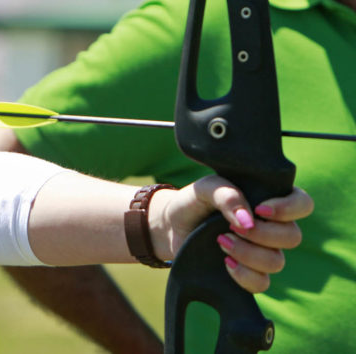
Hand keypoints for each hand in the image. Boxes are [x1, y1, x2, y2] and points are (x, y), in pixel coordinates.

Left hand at [150, 178, 312, 292]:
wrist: (170, 225)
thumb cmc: (193, 201)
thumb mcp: (205, 188)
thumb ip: (227, 195)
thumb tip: (247, 220)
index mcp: (268, 200)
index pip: (302, 203)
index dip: (289, 208)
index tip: (260, 209)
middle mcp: (271, 227)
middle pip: (293, 236)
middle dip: (263, 234)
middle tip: (231, 227)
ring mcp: (262, 252)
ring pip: (277, 262)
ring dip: (249, 253)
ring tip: (221, 241)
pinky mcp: (248, 272)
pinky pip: (262, 283)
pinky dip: (244, 275)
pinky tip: (225, 263)